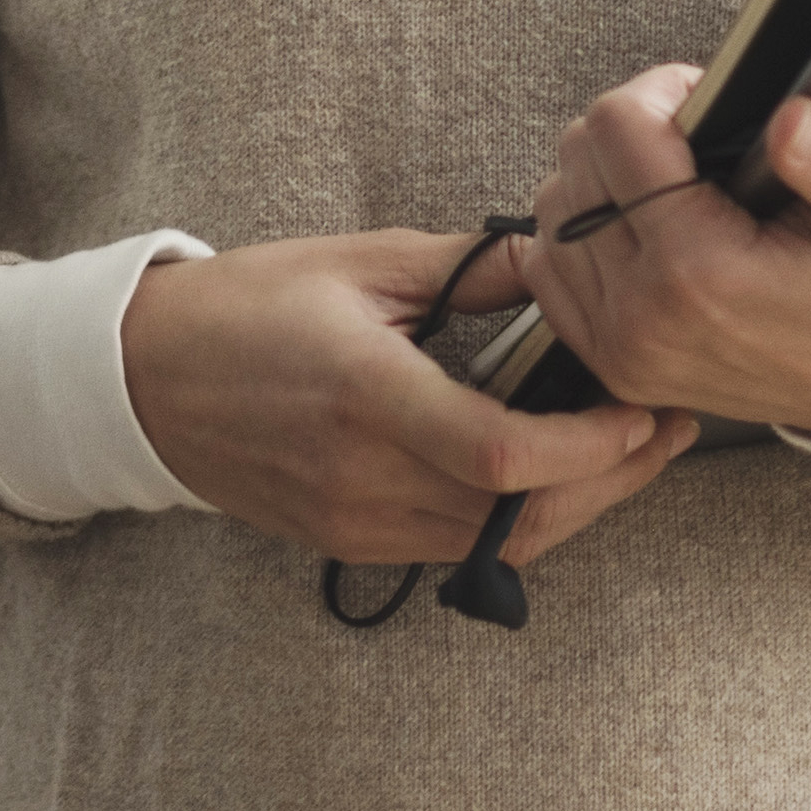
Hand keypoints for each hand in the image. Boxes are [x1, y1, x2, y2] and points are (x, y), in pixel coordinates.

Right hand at [115, 232, 696, 570]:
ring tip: (628, 453)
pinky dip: (518, 520)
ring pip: (498, 546)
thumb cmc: (243, 307)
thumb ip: (465, 269)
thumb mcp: (355, 261)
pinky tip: (550, 474)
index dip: (589, 446)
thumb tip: (556, 262)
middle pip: (520, 515)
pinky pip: (457, 549)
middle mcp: (363, 475)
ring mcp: (354, 521)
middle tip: (669, 431)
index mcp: (366, 394)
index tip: (640, 410)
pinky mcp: (348, 541)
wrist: (142, 380)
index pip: (501, 453)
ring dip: (576, 507)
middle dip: (613, 481)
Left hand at [509, 67, 810, 447]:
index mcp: (703, 272)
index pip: (617, 129)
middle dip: (628, 130)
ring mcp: (623, 349)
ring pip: (552, 214)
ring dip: (598, 180)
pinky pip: (549, 275)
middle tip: (693, 137)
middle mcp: (645, 317)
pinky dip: (579, 236)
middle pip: (575, 164)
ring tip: (670, 180)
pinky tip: (638, 224)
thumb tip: (789, 119)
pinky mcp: (615, 365)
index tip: (706, 98)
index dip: (661, 92)